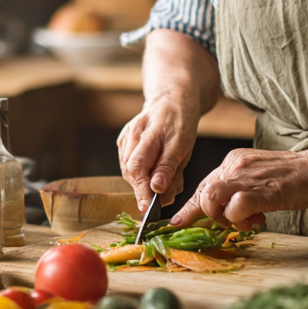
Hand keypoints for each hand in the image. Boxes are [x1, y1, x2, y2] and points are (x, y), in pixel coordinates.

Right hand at [117, 93, 198, 212]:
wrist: (172, 100)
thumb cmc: (181, 123)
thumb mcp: (183, 146)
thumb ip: (169, 168)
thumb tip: (156, 191)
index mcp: (149, 132)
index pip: (138, 167)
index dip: (141, 190)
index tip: (147, 208)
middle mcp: (132, 134)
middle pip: (131, 172)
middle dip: (146, 189)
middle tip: (166, 197)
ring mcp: (125, 138)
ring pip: (129, 171)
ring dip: (145, 182)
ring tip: (166, 181)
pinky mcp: (123, 142)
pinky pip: (129, 165)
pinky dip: (142, 174)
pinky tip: (156, 171)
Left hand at [170, 146, 307, 229]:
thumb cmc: (295, 178)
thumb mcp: (260, 179)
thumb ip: (241, 191)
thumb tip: (229, 214)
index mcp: (234, 161)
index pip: (204, 185)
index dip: (190, 207)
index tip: (176, 222)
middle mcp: (234, 165)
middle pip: (202, 193)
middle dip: (206, 217)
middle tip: (230, 225)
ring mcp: (245, 176)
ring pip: (209, 199)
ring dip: (221, 217)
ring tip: (243, 222)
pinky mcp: (258, 191)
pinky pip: (232, 209)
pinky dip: (239, 220)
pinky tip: (256, 219)